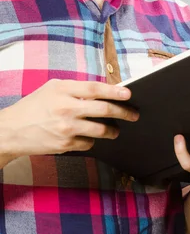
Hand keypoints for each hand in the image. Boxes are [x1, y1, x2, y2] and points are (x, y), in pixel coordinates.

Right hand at [0, 79, 138, 162]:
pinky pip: (88, 143)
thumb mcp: (53, 88)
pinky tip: (89, 137)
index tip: (129, 94)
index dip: (115, 92)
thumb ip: (76, 88)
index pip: (96, 89)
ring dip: (112, 130)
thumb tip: (102, 91)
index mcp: (63, 90)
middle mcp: (66, 108)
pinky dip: (92, 140)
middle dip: (123, 112)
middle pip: (103, 110)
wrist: (11, 130)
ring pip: (100, 130)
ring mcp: (66, 128)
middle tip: (133, 114)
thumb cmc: (34, 106)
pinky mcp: (65, 145)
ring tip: (115, 130)